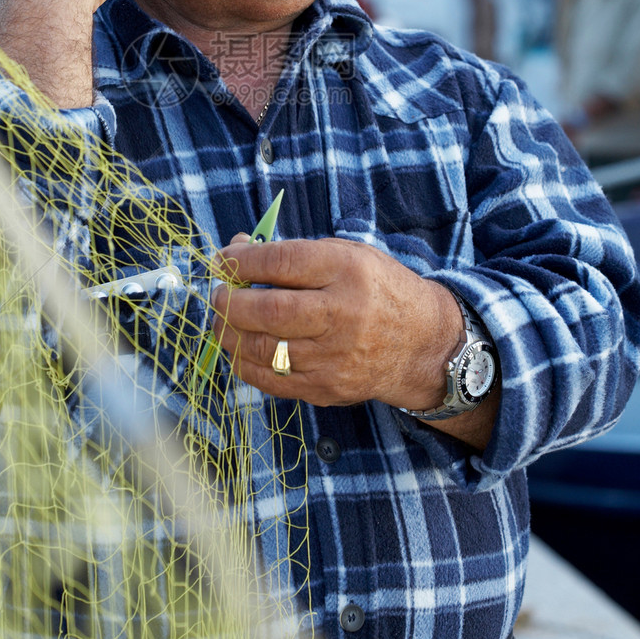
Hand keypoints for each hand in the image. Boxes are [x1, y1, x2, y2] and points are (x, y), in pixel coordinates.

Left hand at [209, 236, 461, 410]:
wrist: (422, 344)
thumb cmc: (376, 290)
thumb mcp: (347, 255)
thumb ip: (293, 254)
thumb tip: (237, 249)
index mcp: (348, 271)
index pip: (282, 264)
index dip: (242, 261)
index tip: (222, 260)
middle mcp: (342, 313)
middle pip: (269, 310)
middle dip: (230, 301)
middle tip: (218, 294)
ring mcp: (334, 356)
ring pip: (264, 349)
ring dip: (230, 334)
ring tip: (222, 321)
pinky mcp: (327, 388)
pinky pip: (272, 380)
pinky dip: (245, 363)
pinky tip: (238, 348)